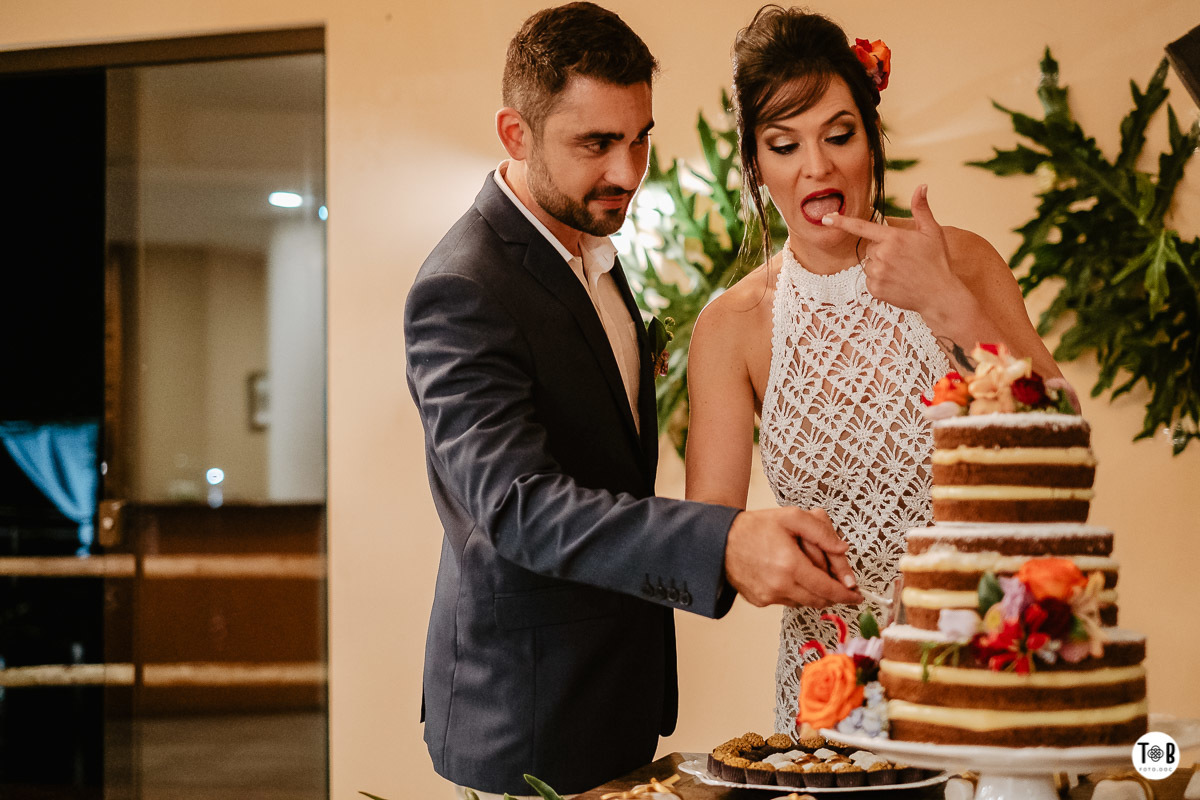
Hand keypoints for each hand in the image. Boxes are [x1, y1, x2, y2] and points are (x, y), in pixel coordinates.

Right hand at [724, 507, 863, 607]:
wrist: (720, 540)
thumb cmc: (755, 527)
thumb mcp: (791, 517)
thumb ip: (821, 531)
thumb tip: (842, 549)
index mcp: (789, 565)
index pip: (828, 588)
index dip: (846, 593)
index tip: (856, 595)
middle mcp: (779, 585)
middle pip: (819, 599)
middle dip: (833, 593)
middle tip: (840, 583)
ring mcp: (769, 596)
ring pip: (805, 602)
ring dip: (814, 591)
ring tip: (808, 570)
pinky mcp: (760, 601)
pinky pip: (788, 601)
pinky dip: (796, 592)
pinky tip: (789, 574)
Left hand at [822, 184, 968, 318]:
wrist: (939, 295)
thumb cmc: (937, 261)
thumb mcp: (932, 232)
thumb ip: (921, 208)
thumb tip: (921, 185)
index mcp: (893, 238)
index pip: (862, 227)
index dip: (842, 222)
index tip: (826, 217)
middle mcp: (882, 254)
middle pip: (870, 248)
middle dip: (882, 250)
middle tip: (903, 258)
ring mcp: (877, 273)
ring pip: (869, 264)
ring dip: (880, 266)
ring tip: (901, 272)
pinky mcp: (875, 289)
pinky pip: (869, 280)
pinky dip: (879, 281)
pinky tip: (896, 282)